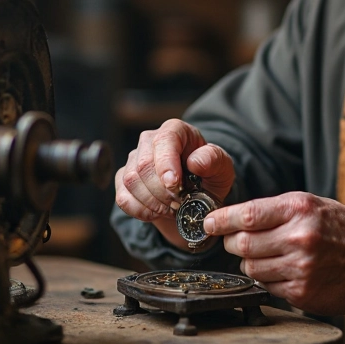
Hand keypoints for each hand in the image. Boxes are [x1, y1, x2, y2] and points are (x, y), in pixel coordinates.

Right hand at [114, 119, 234, 246]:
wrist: (198, 192)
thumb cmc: (209, 174)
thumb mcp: (222, 167)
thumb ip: (213, 160)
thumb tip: (195, 162)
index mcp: (175, 130)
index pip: (164, 141)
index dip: (166, 164)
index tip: (175, 185)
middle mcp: (150, 140)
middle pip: (144, 165)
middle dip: (162, 191)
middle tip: (179, 203)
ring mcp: (134, 159)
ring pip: (131, 181)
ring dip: (152, 202)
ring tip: (171, 208)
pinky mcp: (124, 179)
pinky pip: (123, 197)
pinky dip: (140, 210)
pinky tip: (155, 213)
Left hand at [204, 192, 344, 314]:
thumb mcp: (314, 205)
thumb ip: (276, 210)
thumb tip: (235, 219)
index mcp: (300, 209)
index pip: (246, 215)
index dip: (220, 220)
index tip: (208, 223)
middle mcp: (299, 237)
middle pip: (242, 243)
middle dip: (233, 242)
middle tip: (239, 241)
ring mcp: (300, 268)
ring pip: (250, 267)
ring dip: (251, 262)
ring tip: (271, 256)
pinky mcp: (301, 292)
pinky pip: (266, 286)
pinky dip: (268, 279)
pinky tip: (284, 271)